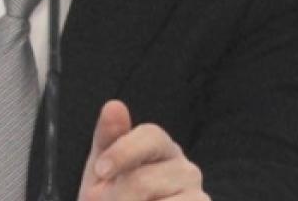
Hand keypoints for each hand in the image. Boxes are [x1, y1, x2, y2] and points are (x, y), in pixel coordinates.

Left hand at [78, 100, 208, 200]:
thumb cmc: (112, 195)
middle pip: (143, 180)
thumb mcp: (102, 168)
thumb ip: (108, 139)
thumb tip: (114, 105)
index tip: (100, 171)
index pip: (151, 135)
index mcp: (160, 147)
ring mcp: (197, 194)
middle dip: (117, 196)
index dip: (123, 152)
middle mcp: (185, 168)